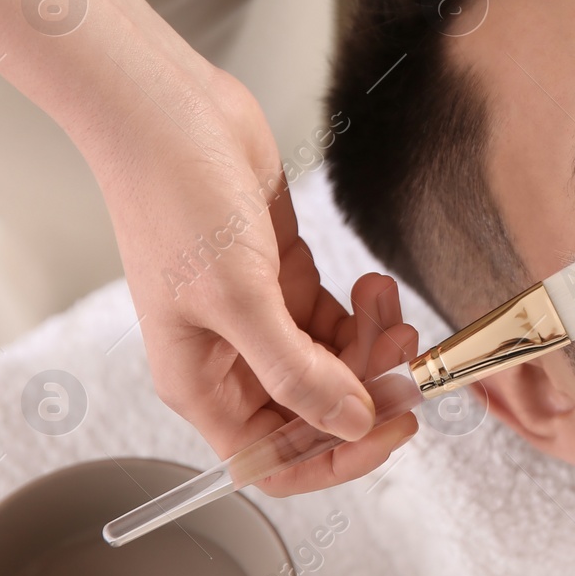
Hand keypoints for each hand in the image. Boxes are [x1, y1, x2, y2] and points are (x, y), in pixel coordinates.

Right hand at [94, 65, 418, 494]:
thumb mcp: (240, 298)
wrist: (170, 115)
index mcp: (203, 384)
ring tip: (386, 304)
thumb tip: (352, 425)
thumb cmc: (177, 201)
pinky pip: (337, 320)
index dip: (335, 458)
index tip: (389, 428)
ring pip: (335, 365)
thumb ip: (298, 372)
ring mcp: (259, 318)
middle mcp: (230, 360)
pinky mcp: (282, 277)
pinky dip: (365, 311)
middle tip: (404, 355)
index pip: (274, 460)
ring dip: (373, 345)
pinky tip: (373, 284)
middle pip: (316, 413)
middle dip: (367, 388)